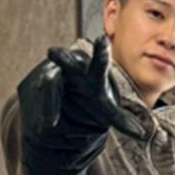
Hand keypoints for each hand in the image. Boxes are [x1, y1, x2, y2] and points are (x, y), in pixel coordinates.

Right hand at [18, 35, 143, 138]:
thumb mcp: (105, 110)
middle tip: (54, 52)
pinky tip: (43, 126)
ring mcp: (49, 78)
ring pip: (48, 88)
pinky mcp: (32, 89)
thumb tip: (142, 134)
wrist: (60, 107)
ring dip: (49, 106)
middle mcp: (69, 71)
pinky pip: (36, 102)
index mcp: (92, 75)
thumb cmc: (89, 102)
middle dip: (63, 58)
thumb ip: (121, 120)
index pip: (99, 64)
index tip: (102, 40)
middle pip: (68, 64)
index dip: (101, 54)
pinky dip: (41, 115)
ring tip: (50, 123)